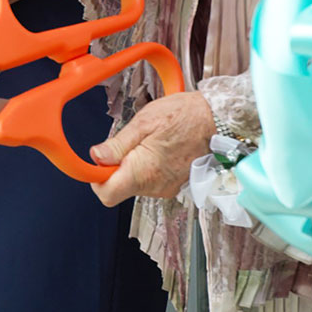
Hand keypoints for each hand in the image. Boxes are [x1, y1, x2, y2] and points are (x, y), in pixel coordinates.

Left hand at [88, 91, 214, 205]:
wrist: (216, 120)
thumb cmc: (182, 117)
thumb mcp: (142, 123)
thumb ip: (117, 145)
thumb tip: (96, 157)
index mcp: (143, 173)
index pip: (107, 194)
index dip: (96, 180)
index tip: (98, 163)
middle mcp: (154, 186)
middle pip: (119, 188)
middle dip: (115, 168)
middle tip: (127, 144)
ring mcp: (166, 188)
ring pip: (134, 184)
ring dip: (132, 166)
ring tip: (146, 143)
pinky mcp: (174, 185)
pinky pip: (150, 181)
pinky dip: (146, 168)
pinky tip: (156, 149)